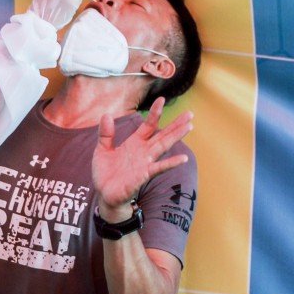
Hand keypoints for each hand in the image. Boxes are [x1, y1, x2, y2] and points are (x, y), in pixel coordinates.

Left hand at [92, 97, 192, 221]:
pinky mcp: (143, 175)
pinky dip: (171, 163)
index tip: (161, 99)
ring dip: (176, 137)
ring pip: (163, 147)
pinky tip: (183, 158)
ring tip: (189, 126)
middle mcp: (143, 152)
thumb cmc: (105, 173)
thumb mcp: (102, 149)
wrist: (104, 194)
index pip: (148, 125)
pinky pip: (159, 168)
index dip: (155, 113)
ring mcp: (145, 163)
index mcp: (135, 143)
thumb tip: (106, 115)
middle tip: (190, 113)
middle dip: (176, 124)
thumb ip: (106, 133)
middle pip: (162, 135)